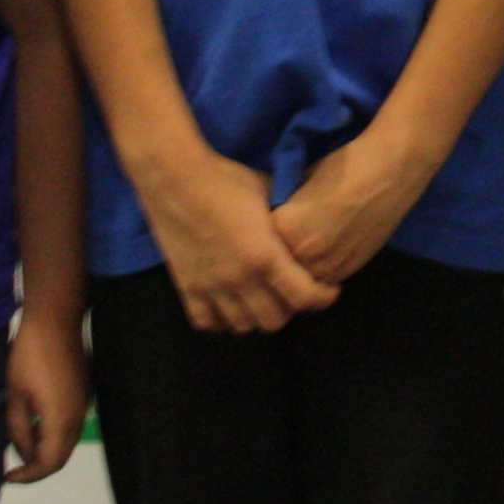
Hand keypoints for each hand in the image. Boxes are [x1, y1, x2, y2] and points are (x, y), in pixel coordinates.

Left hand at [4, 312, 90, 480]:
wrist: (55, 320)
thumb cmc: (28, 357)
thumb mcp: (15, 395)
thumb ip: (19, 429)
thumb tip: (23, 453)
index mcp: (61, 421)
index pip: (49, 463)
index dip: (29, 476)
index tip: (8, 476)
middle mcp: (78, 417)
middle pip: (62, 456)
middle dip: (38, 466)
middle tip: (15, 467)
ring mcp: (84, 404)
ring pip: (68, 441)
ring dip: (47, 449)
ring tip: (23, 443)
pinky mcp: (84, 392)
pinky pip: (71, 424)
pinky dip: (54, 433)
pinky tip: (37, 421)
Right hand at [135, 144, 336, 333]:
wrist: (176, 177)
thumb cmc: (226, 178)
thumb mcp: (269, 192)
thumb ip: (290, 215)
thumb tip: (312, 216)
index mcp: (266, 255)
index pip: (304, 297)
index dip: (323, 298)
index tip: (328, 289)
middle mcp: (240, 279)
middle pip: (274, 321)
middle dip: (290, 309)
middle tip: (292, 293)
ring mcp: (211, 287)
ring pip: (242, 326)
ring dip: (256, 317)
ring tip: (261, 301)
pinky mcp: (187, 287)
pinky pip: (207, 322)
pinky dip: (221, 320)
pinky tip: (228, 306)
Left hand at [271, 126, 428, 287]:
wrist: (388, 173)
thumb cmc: (343, 168)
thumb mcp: (300, 183)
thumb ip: (284, 209)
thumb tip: (273, 222)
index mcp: (283, 229)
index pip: (260, 243)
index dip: (264, 234)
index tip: (270, 226)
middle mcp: (301, 255)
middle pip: (279, 266)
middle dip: (281, 256)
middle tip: (291, 238)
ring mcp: (326, 268)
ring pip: (301, 279)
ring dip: (302, 269)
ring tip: (310, 245)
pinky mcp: (348, 272)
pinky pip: (324, 279)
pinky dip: (322, 270)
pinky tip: (329, 248)